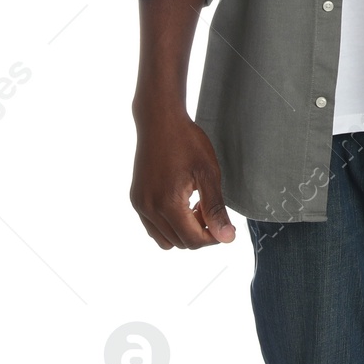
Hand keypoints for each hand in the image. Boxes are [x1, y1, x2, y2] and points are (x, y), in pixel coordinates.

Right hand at [130, 108, 235, 248]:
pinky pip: (153, 227)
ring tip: (198, 206)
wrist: (160, 121)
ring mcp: (139, 205)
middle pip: (179, 242)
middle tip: (212, 209)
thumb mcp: (208, 173)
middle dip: (200, 233)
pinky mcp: (136, 199)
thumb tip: (227, 237)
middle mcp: (148, 209)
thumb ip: (215, 208)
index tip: (227, 226)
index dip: (214, 237)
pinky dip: (170, 224)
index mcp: (167, 204)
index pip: (193, 240)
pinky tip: (183, 202)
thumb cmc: (187, 142)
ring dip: (184, 230)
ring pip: (165, 238)